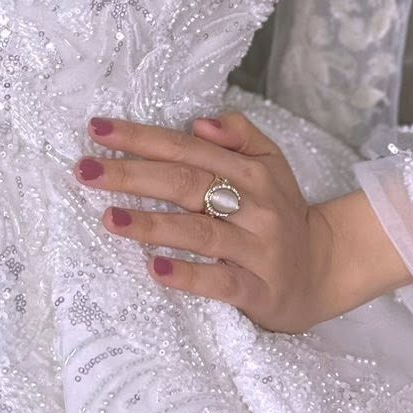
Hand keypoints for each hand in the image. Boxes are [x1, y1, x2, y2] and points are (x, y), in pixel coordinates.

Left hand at [72, 109, 403, 333]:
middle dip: (133, 174)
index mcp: (250, 171)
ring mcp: (257, 248)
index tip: (97, 130)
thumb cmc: (282, 210)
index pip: (187, 148)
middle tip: (86, 170)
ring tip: (110, 218)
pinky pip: (221, 282)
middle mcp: (254, 205)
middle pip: (187, 184)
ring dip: (153, 224)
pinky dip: (188, 276)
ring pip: (200, 232)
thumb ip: (239, 135)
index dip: (142, 137)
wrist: (326, 269)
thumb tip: (200, 122)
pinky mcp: (258, 290)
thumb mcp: (270, 162)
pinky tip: (155, 270)